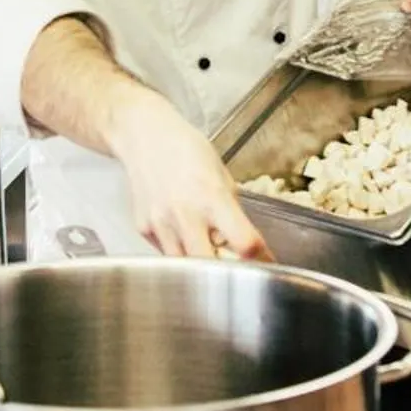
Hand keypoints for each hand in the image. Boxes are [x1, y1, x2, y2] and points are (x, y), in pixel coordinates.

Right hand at [107, 94, 271, 260]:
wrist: (144, 137)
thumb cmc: (187, 150)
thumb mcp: (221, 175)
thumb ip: (231, 211)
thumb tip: (242, 243)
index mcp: (212, 197)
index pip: (244, 242)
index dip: (261, 258)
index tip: (267, 264)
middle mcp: (185, 214)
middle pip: (211, 266)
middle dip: (227, 272)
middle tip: (235, 267)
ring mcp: (161, 224)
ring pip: (185, 267)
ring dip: (200, 267)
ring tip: (208, 253)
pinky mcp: (144, 230)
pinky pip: (166, 254)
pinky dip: (180, 252)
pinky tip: (183, 236)